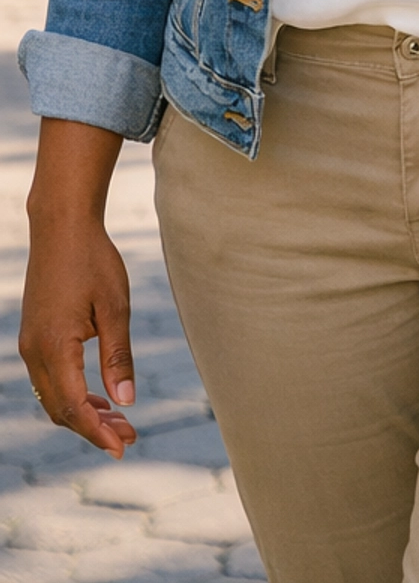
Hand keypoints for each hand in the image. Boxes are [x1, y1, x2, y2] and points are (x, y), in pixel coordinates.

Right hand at [19, 212, 136, 456]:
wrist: (62, 228)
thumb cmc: (94, 261)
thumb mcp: (115, 308)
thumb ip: (118, 357)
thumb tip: (127, 401)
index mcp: (54, 348)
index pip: (74, 407)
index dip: (97, 432)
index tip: (121, 449)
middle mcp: (35, 352)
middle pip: (61, 409)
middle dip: (94, 428)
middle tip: (130, 437)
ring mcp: (31, 345)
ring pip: (54, 397)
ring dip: (84, 413)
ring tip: (120, 421)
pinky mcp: (35, 337)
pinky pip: (51, 379)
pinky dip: (73, 394)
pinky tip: (99, 396)